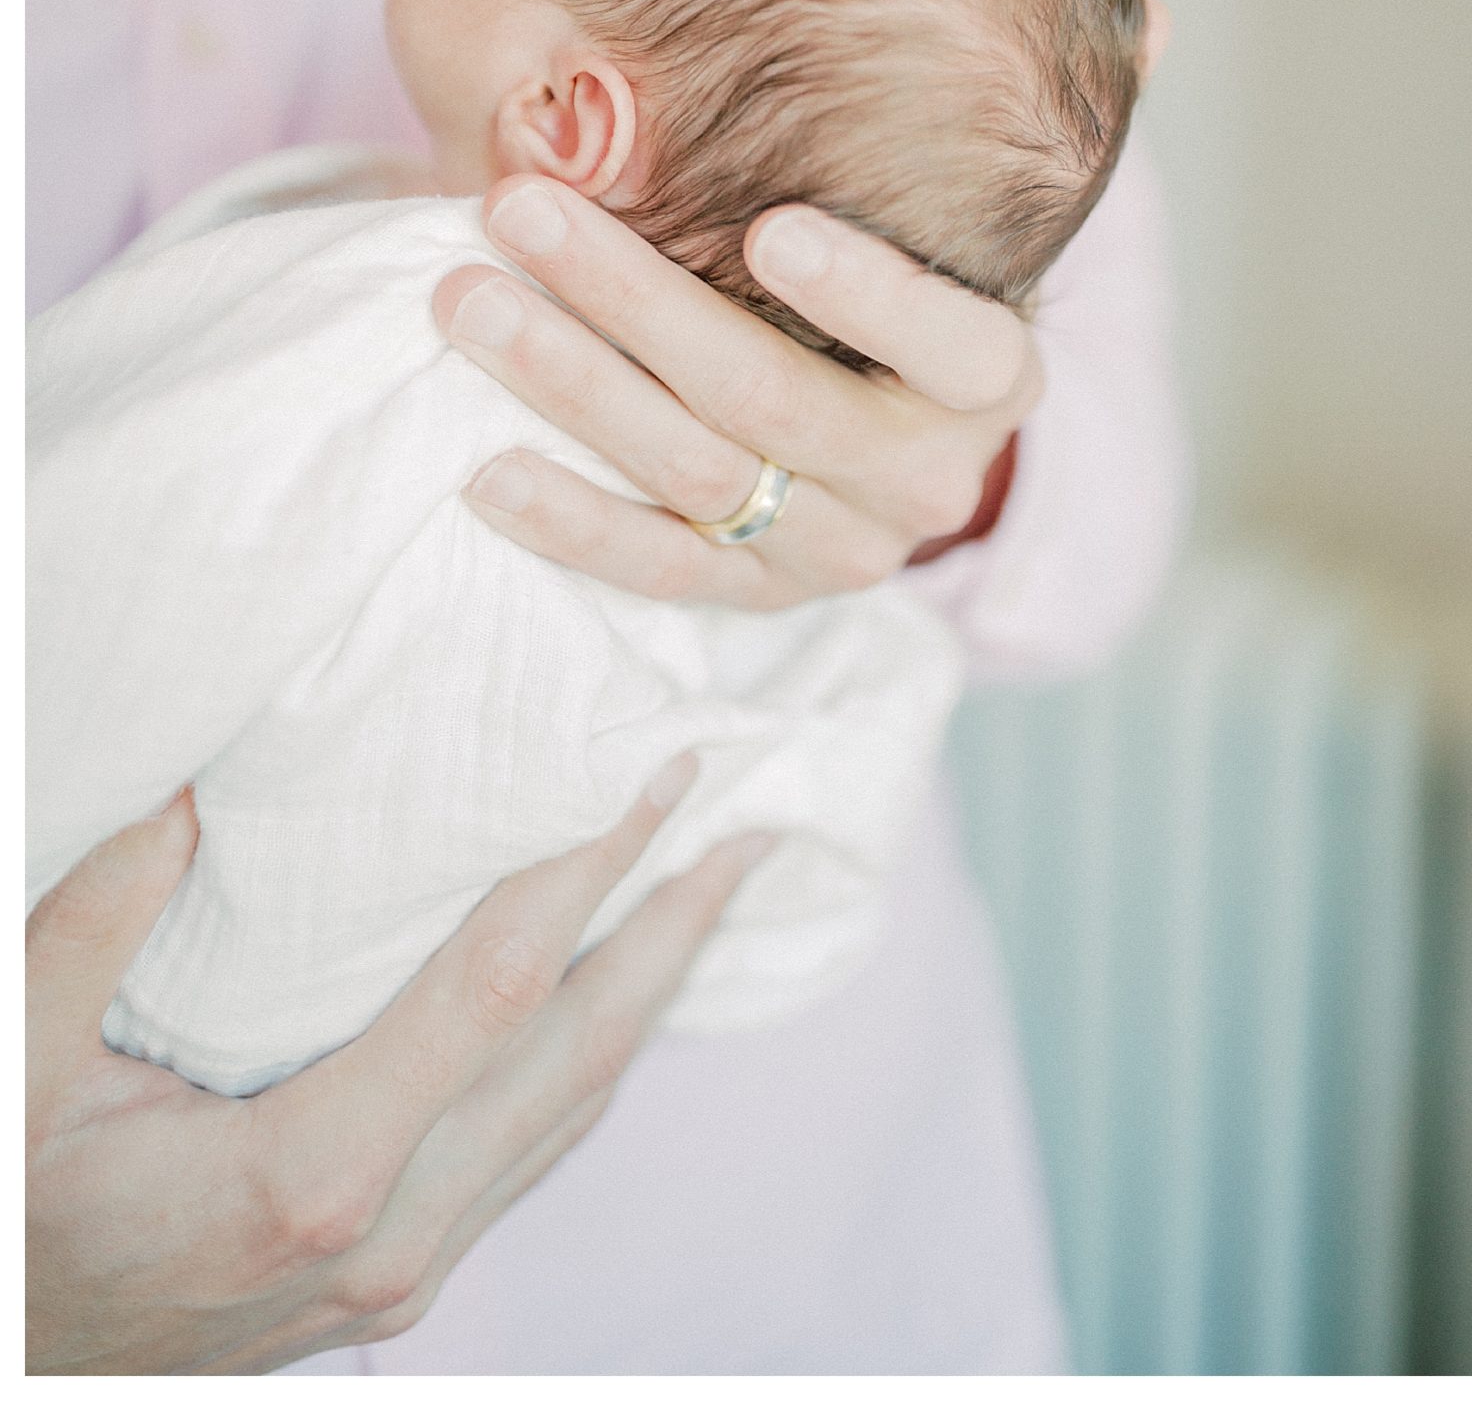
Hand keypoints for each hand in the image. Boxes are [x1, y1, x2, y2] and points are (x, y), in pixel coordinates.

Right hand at [27, 769, 766, 1373]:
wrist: (13, 1371)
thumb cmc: (16, 1219)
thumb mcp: (17, 1067)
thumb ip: (93, 924)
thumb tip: (185, 781)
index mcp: (310, 1175)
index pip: (494, 989)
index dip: (586, 872)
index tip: (657, 775)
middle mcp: (391, 1236)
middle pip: (575, 1055)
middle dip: (671, 932)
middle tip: (754, 826)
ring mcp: (406, 1274)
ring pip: (571, 1112)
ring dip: (653, 995)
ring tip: (715, 890)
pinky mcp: (401, 1286)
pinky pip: (535, 1153)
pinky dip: (595, 1061)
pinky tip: (618, 1004)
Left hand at [432, 180, 1042, 609]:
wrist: (875, 416)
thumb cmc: (866, 268)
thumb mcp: (889, 214)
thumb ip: (846, 153)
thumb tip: (901, 50)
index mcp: (987, 373)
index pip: (948, 338)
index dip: (863, 292)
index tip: (769, 228)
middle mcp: (929, 474)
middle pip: (773, 394)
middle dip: (633, 298)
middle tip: (520, 208)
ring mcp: (841, 547)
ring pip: (699, 474)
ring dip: (572, 384)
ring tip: (470, 302)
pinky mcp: (755, 597)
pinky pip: (656, 570)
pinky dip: (570, 519)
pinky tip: (487, 466)